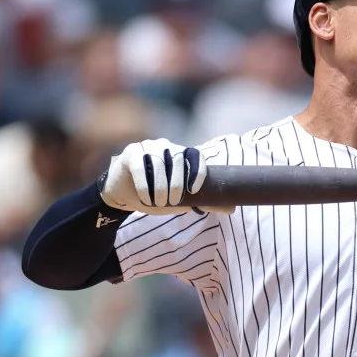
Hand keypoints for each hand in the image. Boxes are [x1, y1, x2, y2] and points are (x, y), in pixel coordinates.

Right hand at [98, 139, 221, 213]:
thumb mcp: (180, 201)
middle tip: (172, 202)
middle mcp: (166, 147)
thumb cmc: (156, 196)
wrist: (125, 195)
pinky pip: (140, 166)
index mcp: (180, 155)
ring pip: (159, 163)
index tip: (194, 190)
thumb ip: (203, 201)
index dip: (198, 170)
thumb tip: (232, 209)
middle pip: (178, 159)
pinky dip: (145, 185)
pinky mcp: (131, 153)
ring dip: (160, 187)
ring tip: (159, 203)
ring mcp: (147, 147)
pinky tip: (146, 199)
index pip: (195, 155)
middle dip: (177, 184)